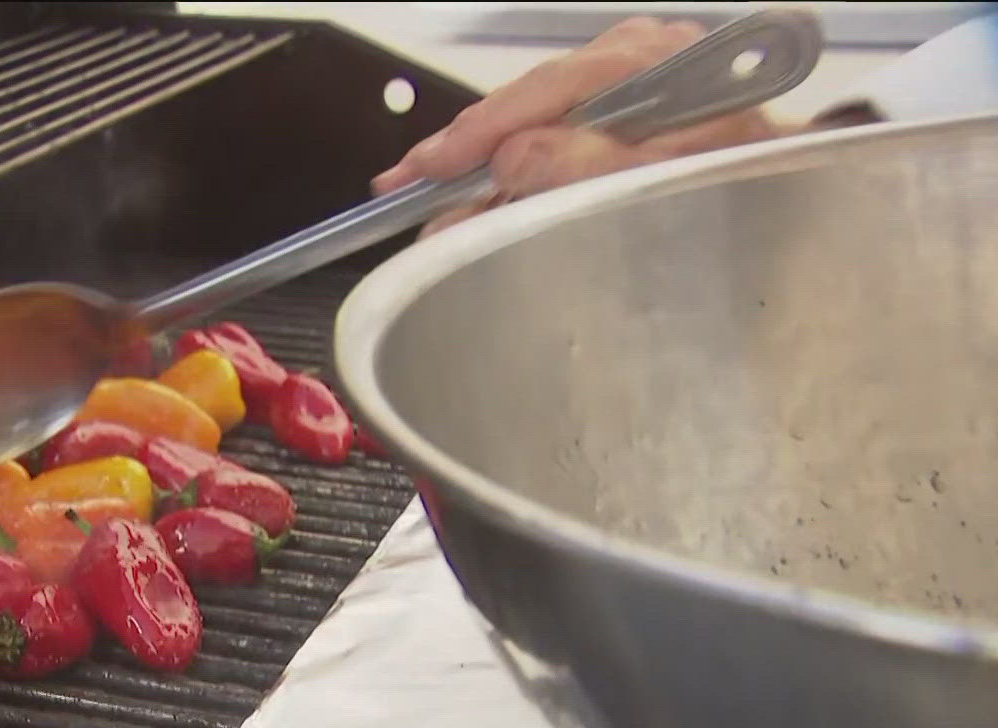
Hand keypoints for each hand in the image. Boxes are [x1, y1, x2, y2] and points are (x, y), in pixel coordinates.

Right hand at [373, 17, 787, 235]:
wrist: (800, 192)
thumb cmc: (747, 184)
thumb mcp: (663, 180)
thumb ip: (586, 167)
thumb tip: (512, 158)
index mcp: (649, 62)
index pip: (541, 91)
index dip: (477, 133)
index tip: (429, 168)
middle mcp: (637, 55)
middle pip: (527, 101)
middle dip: (464, 148)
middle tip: (405, 184)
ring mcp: (628, 75)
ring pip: (534, 116)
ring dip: (482, 160)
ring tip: (430, 195)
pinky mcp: (622, 102)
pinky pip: (553, 128)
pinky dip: (514, 161)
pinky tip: (478, 187)